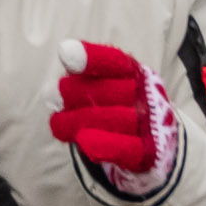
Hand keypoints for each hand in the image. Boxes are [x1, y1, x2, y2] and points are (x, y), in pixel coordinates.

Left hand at [48, 40, 181, 194]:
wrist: (156, 141)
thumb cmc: (118, 106)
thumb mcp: (102, 86)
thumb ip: (77, 84)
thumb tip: (49, 91)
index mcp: (134, 72)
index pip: (114, 60)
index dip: (91, 58)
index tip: (65, 52)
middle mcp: (145, 94)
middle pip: (105, 91)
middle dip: (75, 93)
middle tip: (54, 98)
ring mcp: (150, 124)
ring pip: (113, 119)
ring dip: (80, 120)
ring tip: (58, 122)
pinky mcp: (151, 153)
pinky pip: (128, 147)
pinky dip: (105, 144)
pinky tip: (82, 141)